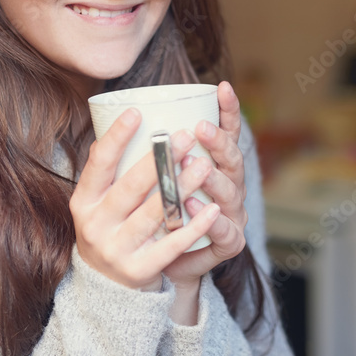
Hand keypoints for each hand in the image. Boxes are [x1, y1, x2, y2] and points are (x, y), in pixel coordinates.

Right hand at [70, 108, 222, 290]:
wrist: (107, 290)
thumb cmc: (111, 231)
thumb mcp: (97, 204)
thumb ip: (106, 172)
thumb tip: (114, 123)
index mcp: (84, 202)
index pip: (99, 164)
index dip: (116, 137)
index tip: (137, 111)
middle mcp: (95, 225)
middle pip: (131, 187)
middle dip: (160, 160)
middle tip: (186, 135)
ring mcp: (116, 250)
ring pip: (154, 213)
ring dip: (181, 187)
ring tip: (205, 165)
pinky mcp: (139, 270)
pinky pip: (171, 245)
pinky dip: (194, 226)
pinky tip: (214, 210)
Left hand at [163, 81, 247, 289]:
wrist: (159, 268)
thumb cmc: (153, 216)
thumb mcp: (154, 180)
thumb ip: (149, 154)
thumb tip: (122, 114)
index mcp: (216, 164)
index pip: (228, 132)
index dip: (229, 110)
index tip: (222, 87)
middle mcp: (230, 186)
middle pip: (233, 160)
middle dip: (219, 142)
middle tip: (200, 128)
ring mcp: (231, 215)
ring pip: (230, 193)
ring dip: (214, 179)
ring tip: (197, 165)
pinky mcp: (228, 244)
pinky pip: (223, 232)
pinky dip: (209, 221)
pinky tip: (197, 208)